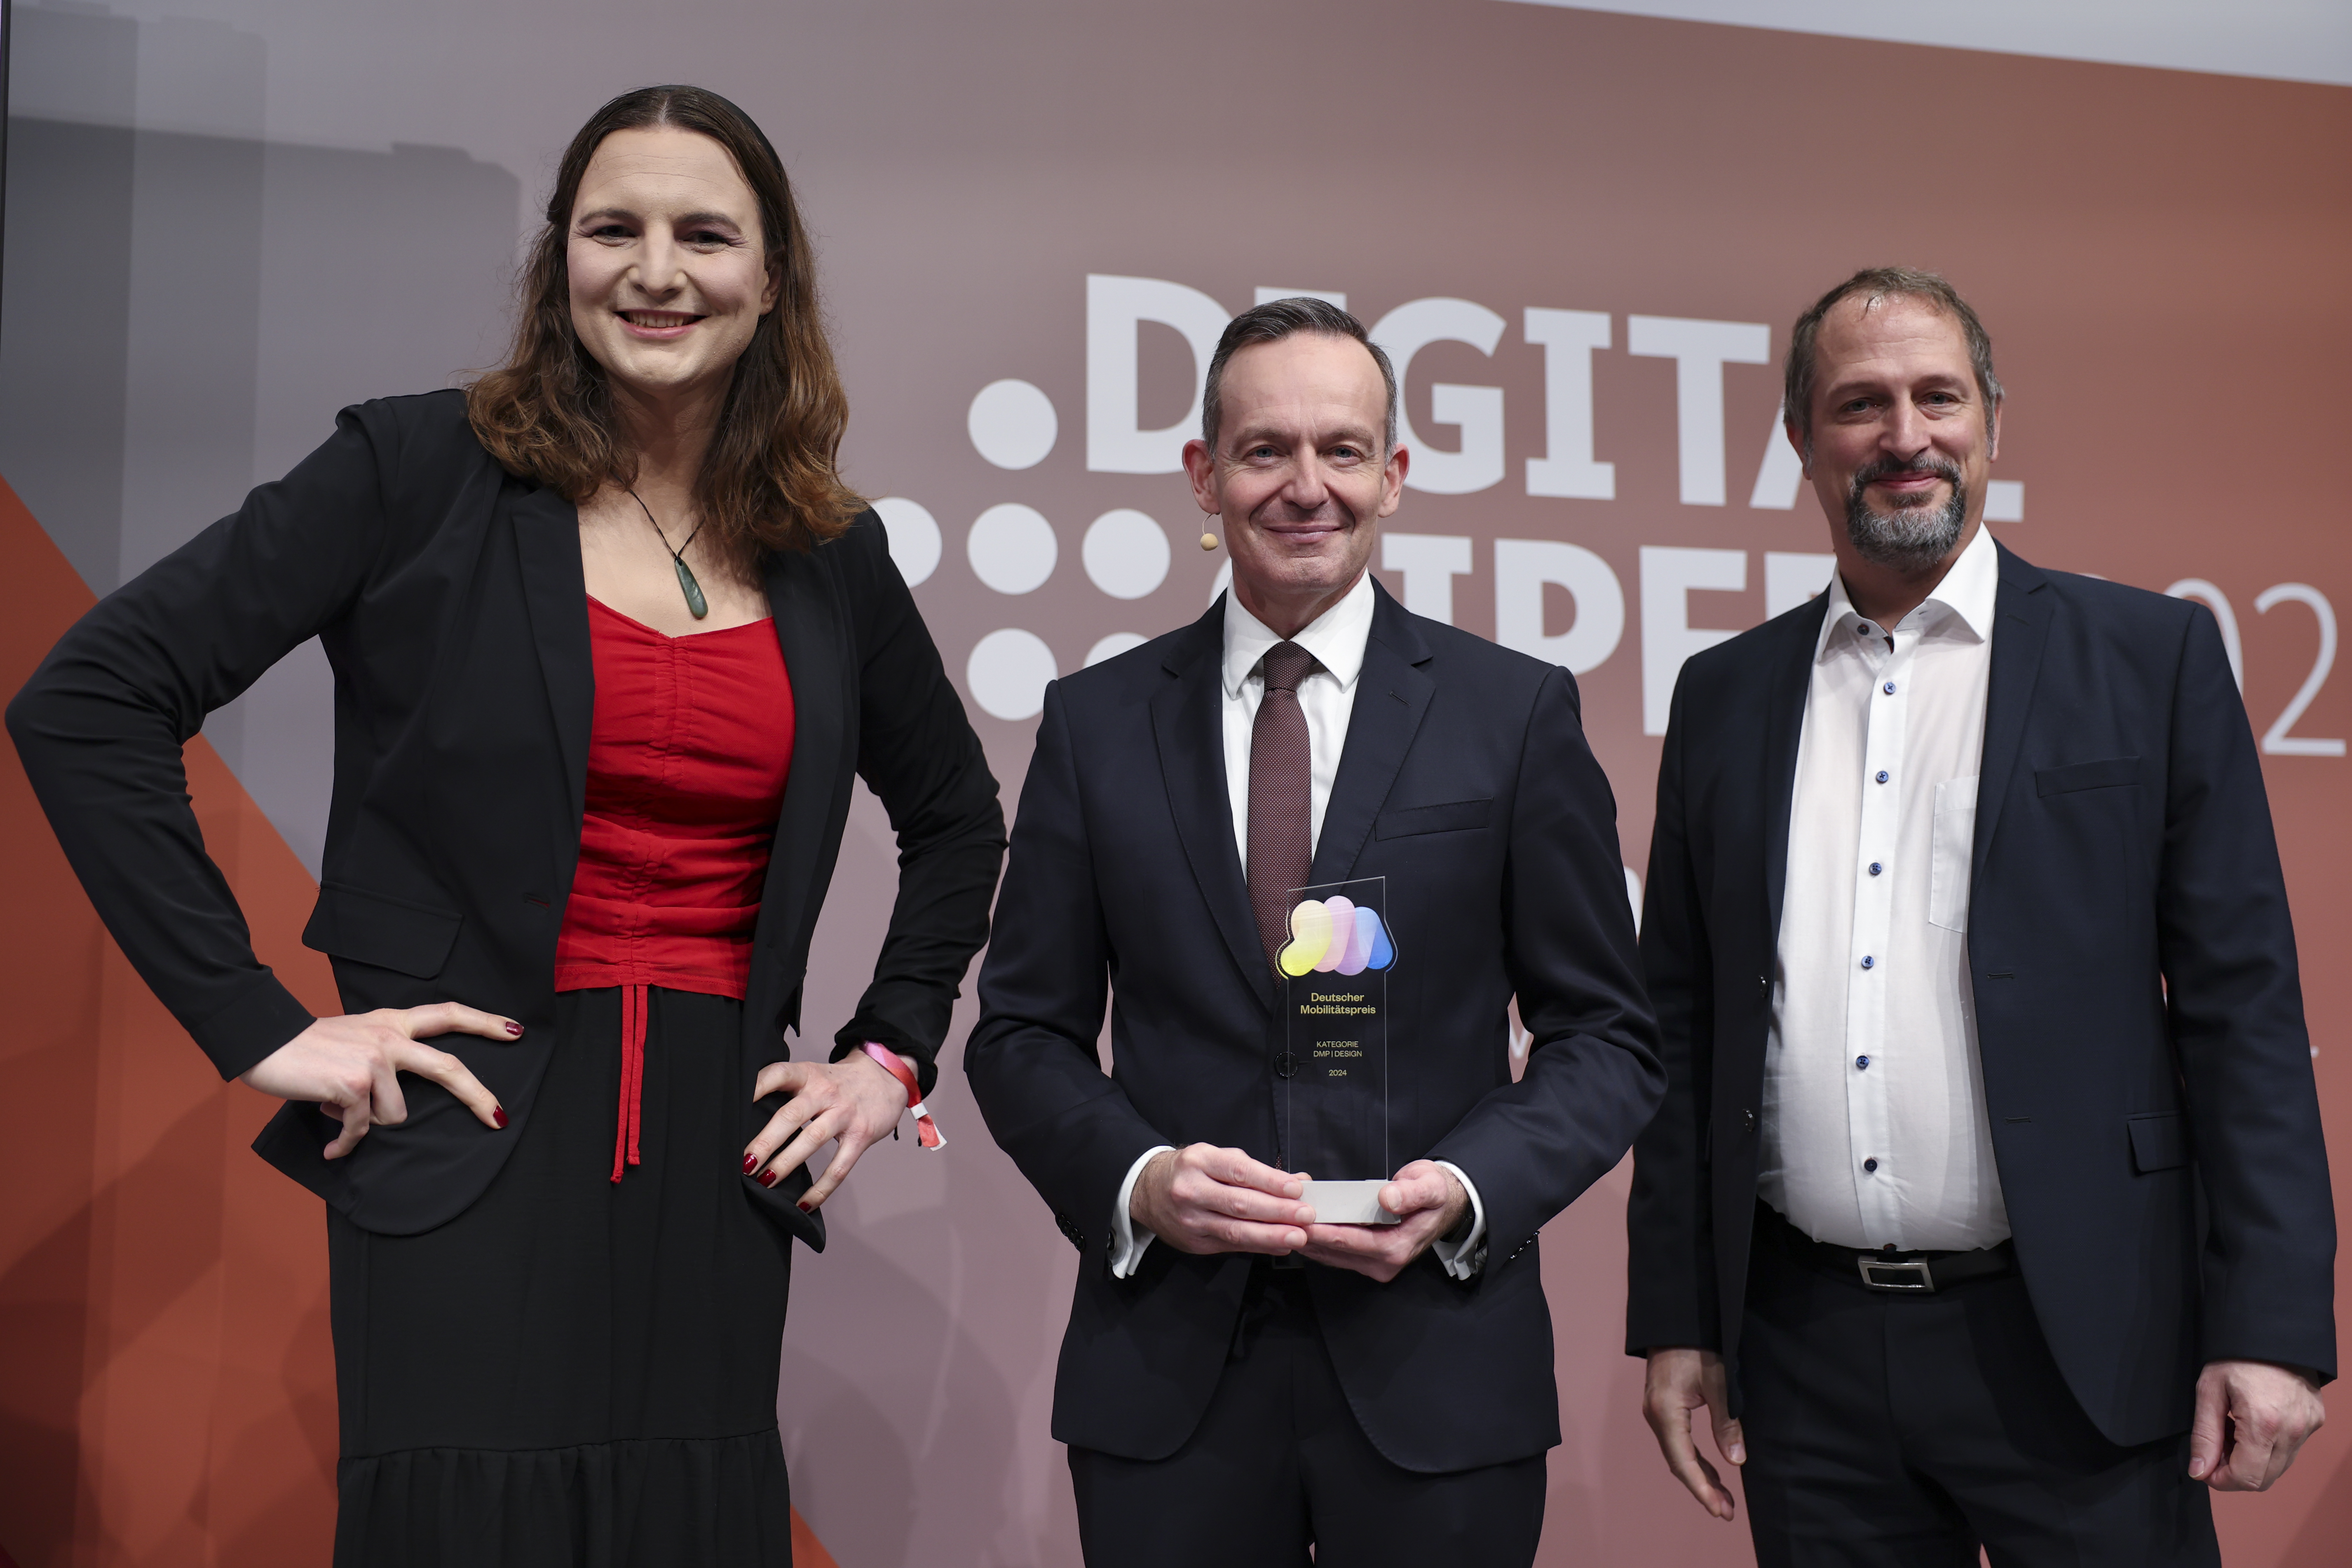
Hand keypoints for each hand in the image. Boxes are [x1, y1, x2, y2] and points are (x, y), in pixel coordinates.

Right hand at [238, 1003, 518, 1158]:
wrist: (264, 1042)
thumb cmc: (306, 1047)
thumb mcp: (355, 1037)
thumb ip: (384, 1057)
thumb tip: (395, 1104)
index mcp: (392, 1022)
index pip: (447, 1014)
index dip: (483, 1023)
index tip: (515, 1031)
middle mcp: (389, 1036)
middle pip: (448, 1068)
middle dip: (477, 1096)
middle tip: (498, 1118)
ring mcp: (374, 1060)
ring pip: (396, 1114)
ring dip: (367, 1122)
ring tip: (339, 1109)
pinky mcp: (354, 1085)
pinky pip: (362, 1130)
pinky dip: (345, 1143)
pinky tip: (333, 1147)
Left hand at [744, 1050, 910, 1210]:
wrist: (888, 1076)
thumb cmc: (840, 1081)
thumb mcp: (814, 1074)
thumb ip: (788, 1091)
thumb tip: (745, 1120)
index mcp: (808, 1074)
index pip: (778, 1074)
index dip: (755, 1087)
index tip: (733, 1106)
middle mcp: (825, 1092)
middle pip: (790, 1116)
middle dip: (764, 1142)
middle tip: (744, 1164)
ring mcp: (845, 1113)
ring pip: (812, 1140)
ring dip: (786, 1163)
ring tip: (765, 1181)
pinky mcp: (861, 1135)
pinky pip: (839, 1167)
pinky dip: (821, 1189)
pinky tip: (804, 1203)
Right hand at [1130, 1144, 1312, 1255]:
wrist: (1146, 1190)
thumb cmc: (1190, 1170)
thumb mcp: (1217, 1158)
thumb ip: (1255, 1170)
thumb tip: (1298, 1182)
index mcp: (1199, 1161)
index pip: (1238, 1172)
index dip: (1270, 1181)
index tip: (1297, 1188)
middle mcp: (1191, 1190)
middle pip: (1239, 1204)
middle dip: (1277, 1212)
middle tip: (1306, 1216)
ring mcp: (1190, 1220)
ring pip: (1235, 1230)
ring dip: (1271, 1235)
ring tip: (1298, 1236)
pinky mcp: (1193, 1242)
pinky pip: (1230, 1246)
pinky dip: (1258, 1246)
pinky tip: (1279, 1246)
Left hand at [1296, 1159, 1467, 1282]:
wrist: (1443, 1204)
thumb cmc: (1435, 1194)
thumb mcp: (1429, 1186)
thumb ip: (1410, 1194)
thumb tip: (1388, 1199)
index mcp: (1397, 1248)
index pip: (1352, 1241)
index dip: (1325, 1231)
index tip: (1301, 1222)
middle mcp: (1384, 1263)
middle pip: (1337, 1250)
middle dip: (1310, 1234)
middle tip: (1283, 1218)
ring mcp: (1375, 1264)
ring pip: (1332, 1254)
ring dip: (1309, 1239)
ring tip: (1285, 1220)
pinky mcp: (1367, 1259)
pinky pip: (1336, 1252)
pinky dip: (1319, 1240)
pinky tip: (1301, 1226)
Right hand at [1643, 1347, 1743, 1520]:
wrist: (1675, 1321)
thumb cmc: (1697, 1347)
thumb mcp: (1718, 1383)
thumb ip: (1726, 1423)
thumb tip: (1736, 1461)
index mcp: (1665, 1412)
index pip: (1683, 1461)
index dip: (1701, 1488)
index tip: (1719, 1509)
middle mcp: (1655, 1417)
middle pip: (1678, 1463)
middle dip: (1702, 1489)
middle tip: (1727, 1512)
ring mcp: (1657, 1413)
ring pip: (1678, 1455)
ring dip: (1700, 1477)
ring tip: (1723, 1499)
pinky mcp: (1663, 1409)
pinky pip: (1678, 1443)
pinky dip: (1695, 1461)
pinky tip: (1711, 1471)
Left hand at [2189, 1359, 2324, 1490]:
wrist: (2272, 1330)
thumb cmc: (2235, 1356)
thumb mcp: (2209, 1390)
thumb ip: (2204, 1435)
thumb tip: (2199, 1471)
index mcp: (2264, 1424)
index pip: (2246, 1478)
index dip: (2222, 1480)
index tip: (2207, 1468)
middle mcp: (2292, 1430)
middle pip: (2264, 1479)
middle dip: (2236, 1471)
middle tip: (2218, 1445)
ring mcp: (2308, 1427)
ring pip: (2279, 1467)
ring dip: (2253, 1460)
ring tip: (2235, 1428)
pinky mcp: (2316, 1420)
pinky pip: (2291, 1449)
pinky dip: (2270, 1447)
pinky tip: (2254, 1423)